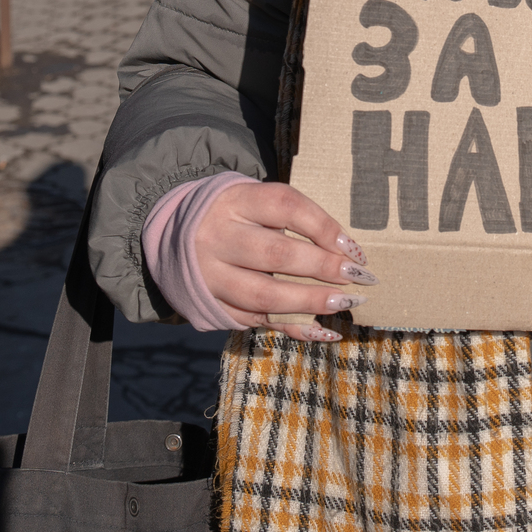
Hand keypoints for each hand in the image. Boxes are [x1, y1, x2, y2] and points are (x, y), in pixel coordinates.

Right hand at [183, 181, 375, 342]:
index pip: (285, 207)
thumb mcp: (255, 201)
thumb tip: (346, 249)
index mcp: (235, 201)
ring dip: (311, 302)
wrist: (172, 236)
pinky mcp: (212, 306)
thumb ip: (293, 218)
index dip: (323, 227)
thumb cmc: (235, 216)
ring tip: (346, 303)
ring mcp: (211, 276)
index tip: (353, 247)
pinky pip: (257, 322)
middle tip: (359, 276)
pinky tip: (326, 330)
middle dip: (323, 267)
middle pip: (276, 254)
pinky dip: (294, 328)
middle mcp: (218, 238)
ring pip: (264, 295)